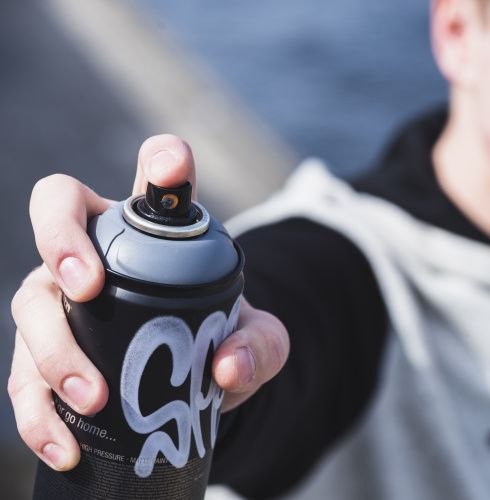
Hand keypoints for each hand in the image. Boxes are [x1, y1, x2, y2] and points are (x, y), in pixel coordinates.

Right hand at [9, 134, 288, 471]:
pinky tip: (62, 446)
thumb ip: (261, 347)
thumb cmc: (221, 339)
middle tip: (89, 289)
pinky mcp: (44, 355)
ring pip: (31, 303)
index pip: (156, 179)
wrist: (192, 383)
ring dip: (54, 348)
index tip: (173, 169)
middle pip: (58, 213)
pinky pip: (24, 378)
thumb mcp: (258, 341)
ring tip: (93, 396)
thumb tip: (226, 368)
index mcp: (155, 231)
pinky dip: (37, 414)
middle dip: (61, 240)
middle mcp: (98, 250)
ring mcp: (61, 300)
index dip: (162, 163)